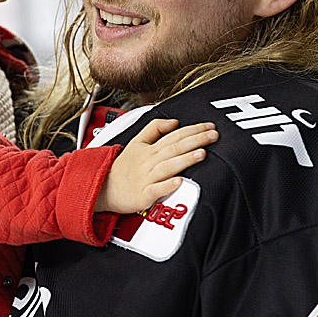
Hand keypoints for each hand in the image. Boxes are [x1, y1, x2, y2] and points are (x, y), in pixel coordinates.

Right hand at [94, 119, 217, 213]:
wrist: (103, 188)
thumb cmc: (123, 168)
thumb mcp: (136, 141)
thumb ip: (155, 129)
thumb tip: (175, 121)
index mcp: (150, 149)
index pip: (174, 135)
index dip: (193, 130)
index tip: (209, 126)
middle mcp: (150, 161)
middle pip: (175, 147)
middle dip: (196, 140)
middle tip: (213, 135)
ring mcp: (147, 178)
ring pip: (168, 166)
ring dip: (185, 159)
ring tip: (202, 153)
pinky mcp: (143, 195)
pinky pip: (156, 189)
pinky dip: (167, 185)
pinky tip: (179, 181)